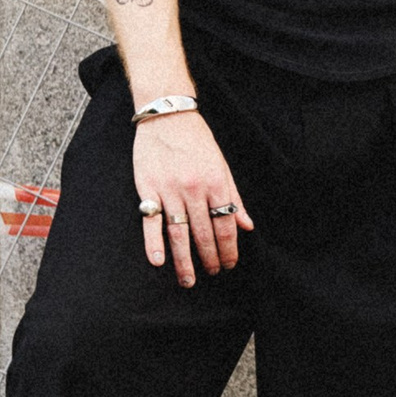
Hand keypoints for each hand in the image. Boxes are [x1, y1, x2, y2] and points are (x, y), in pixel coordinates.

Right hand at [133, 111, 253, 286]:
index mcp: (216, 183)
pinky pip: (152, 221)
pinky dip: (154, 243)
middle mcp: (194, 189)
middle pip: (204, 233)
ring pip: (179, 233)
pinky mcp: (148, 189)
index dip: (229, 249)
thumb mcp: (221, 166)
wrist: (168, 116)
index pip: (226, 225)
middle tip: (212, 274)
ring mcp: (170, 190)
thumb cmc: (198, 141)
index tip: (229, 264)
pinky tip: (159, 261)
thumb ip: (234, 197)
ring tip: (189, 280)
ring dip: (185, 260)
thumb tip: (247, 226)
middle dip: (210, 258)